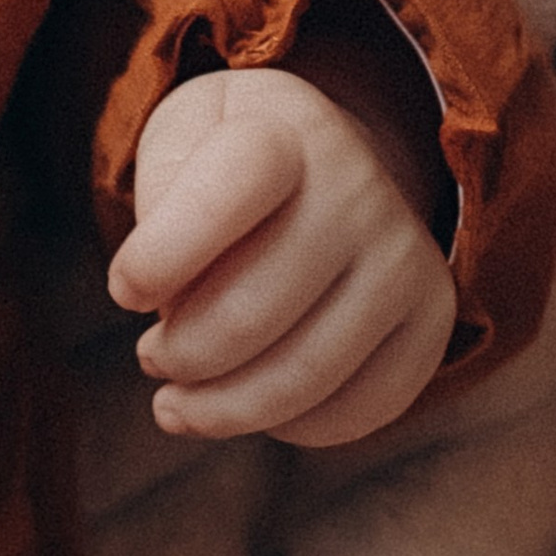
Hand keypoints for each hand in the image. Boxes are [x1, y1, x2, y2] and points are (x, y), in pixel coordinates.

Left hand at [108, 65, 456, 445]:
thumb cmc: (228, 157)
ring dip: (222, 408)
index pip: (224, 199)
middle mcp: (360, 186)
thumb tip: (172, 305)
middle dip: (181, 355)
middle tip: (153, 357)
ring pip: (303, 377)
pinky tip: (253, 402)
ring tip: (179, 400)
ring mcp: (404, 254)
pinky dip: (290, 427)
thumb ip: (161, 203)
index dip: (160, 258)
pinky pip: (356, 410)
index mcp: (286, 129)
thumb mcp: (181, 141)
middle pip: (253, 312)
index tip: (123, 290)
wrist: (328, 160)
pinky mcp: (431, 318)